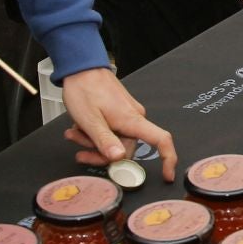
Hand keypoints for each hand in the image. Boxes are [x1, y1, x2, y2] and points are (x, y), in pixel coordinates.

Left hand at [61, 67, 179, 180]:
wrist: (80, 67)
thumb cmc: (84, 89)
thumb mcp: (90, 119)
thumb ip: (104, 140)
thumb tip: (119, 159)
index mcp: (132, 120)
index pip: (161, 140)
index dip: (168, 159)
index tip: (166, 176)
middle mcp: (134, 117)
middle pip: (127, 149)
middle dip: (102, 154)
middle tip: (80, 151)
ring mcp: (127, 114)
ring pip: (115, 140)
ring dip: (94, 142)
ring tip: (75, 133)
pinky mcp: (119, 111)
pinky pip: (111, 130)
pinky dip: (96, 132)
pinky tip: (80, 127)